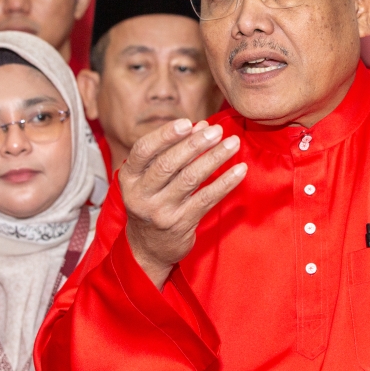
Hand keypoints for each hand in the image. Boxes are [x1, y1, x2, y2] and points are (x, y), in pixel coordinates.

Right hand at [121, 118, 245, 286]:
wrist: (148, 247)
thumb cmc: (153, 201)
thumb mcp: (150, 177)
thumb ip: (171, 150)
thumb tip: (202, 126)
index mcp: (129, 178)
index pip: (143, 150)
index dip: (165, 135)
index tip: (188, 123)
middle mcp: (141, 195)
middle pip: (169, 163)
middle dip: (196, 144)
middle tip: (217, 130)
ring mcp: (160, 211)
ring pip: (190, 179)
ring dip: (214, 158)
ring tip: (232, 144)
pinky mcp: (181, 224)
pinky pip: (207, 199)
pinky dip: (225, 182)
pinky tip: (240, 170)